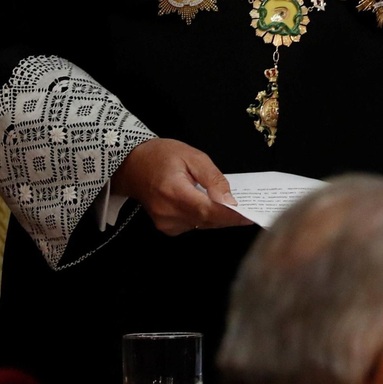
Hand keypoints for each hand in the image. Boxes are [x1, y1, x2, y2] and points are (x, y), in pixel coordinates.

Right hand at [113, 138, 251, 234]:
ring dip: (218, 217)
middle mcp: (167, 212)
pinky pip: (194, 225)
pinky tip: (209, 205)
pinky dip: (205, 217)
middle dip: (229, 217)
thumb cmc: (161, 156)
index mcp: (173, 192)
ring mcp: (165, 222)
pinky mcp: (166, 227)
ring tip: (231, 205)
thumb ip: (213, 179)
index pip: (207, 211)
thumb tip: (229, 200)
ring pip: (202, 225)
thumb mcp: (193, 156)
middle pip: (207, 221)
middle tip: (249, 209)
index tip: (250, 216)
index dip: (230, 215)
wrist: (132, 165)